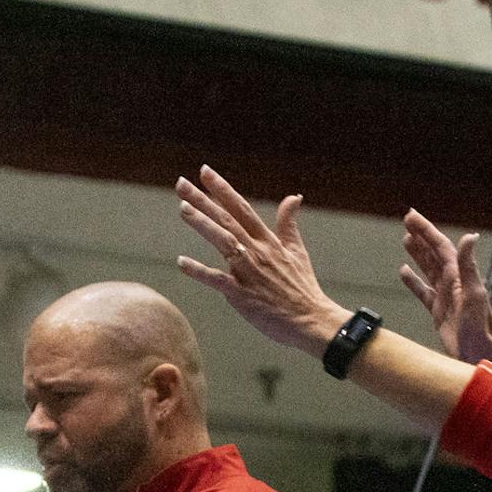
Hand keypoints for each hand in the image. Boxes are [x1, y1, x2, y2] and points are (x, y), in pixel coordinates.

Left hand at [174, 165, 349, 355]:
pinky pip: (217, 280)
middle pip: (226, 219)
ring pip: (222, 241)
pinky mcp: (242, 295)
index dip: (222, 188)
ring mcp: (249, 272)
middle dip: (203, 199)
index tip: (204, 171)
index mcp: (268, 240)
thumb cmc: (302, 288)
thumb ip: (289, 223)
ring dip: (202, 224)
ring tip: (182, 208)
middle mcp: (257, 251)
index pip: (241, 207)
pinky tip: (181, 262)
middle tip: (181, 183)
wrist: (310, 320)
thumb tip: (294, 196)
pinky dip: (199, 271)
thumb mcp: (297, 250)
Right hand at [399, 210, 491, 366]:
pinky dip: (413, 281)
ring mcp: (445, 296)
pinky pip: (422, 291)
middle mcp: (452, 282)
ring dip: (417, 253)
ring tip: (406, 239)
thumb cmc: (481, 326)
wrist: (482, 353)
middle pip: (433, 252)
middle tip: (407, 219)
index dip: (426, 230)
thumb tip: (469, 236)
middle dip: (421, 235)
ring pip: (428, 268)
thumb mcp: (474, 293)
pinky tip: (404, 272)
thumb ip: (470, 265)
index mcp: (459, 275)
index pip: (440, 246)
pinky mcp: (439, 312)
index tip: (411, 216)